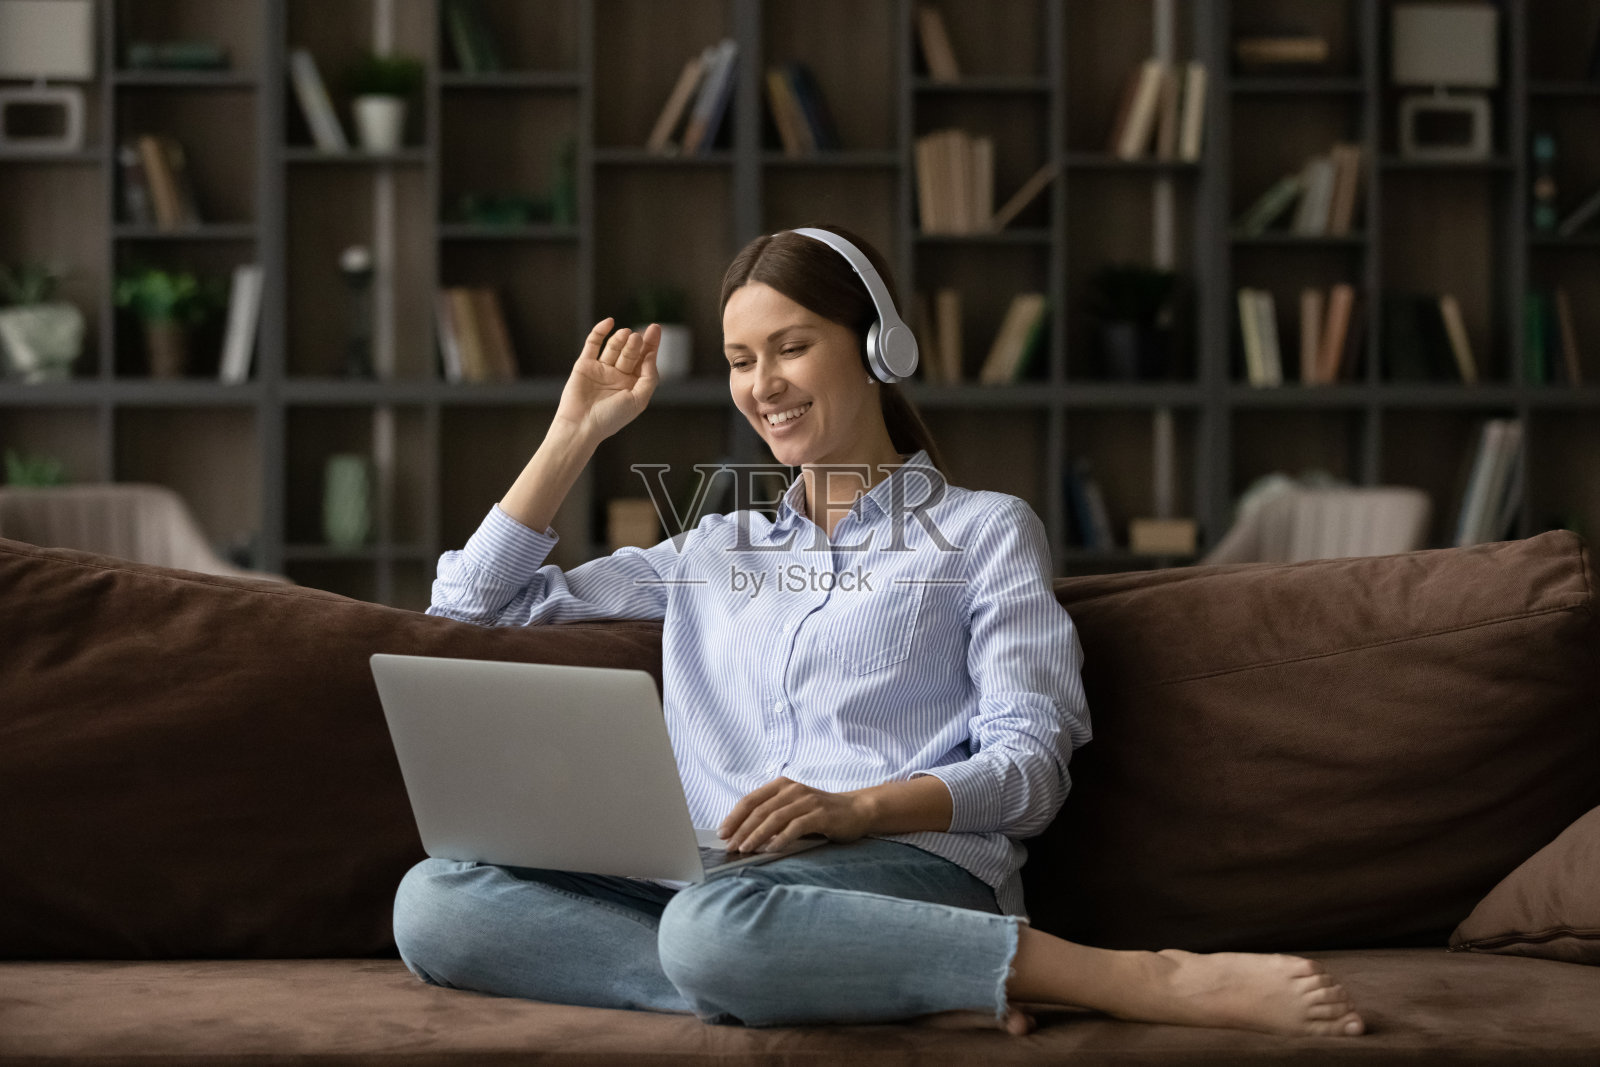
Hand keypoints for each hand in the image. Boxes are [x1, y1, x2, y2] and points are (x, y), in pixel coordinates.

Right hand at [552, 318, 660, 445]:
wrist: (581, 425)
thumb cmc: (611, 418)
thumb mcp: (638, 400)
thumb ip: (649, 378)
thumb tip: (651, 355)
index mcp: (633, 385)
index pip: (645, 360)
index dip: (652, 344)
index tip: (655, 328)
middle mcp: (618, 376)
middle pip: (631, 352)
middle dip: (636, 343)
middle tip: (637, 338)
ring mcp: (601, 369)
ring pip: (614, 347)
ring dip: (621, 339)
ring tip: (626, 334)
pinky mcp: (584, 365)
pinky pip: (593, 344)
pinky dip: (600, 332)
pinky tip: (609, 322)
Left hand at [718, 777, 871, 853]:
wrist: (856, 811)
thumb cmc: (820, 813)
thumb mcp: (792, 809)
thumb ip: (771, 816)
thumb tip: (742, 835)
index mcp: (782, 785)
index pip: (751, 800)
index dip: (734, 817)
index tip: (722, 834)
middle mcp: (793, 790)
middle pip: (760, 810)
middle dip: (742, 830)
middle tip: (731, 847)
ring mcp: (807, 801)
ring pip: (775, 818)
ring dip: (757, 835)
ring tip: (746, 850)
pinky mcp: (820, 814)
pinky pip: (796, 827)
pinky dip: (780, 839)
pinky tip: (770, 849)